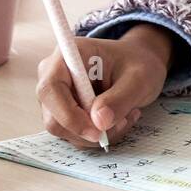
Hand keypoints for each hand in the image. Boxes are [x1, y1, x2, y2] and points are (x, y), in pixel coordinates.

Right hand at [36, 25, 173, 147]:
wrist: (138, 63)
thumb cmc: (137, 63)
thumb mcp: (139, 78)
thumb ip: (120, 98)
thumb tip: (99, 122)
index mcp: (68, 55)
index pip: (51, 89)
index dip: (68, 115)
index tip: (97, 130)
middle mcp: (54, 76)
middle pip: (54, 117)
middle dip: (88, 129)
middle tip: (121, 122)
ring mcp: (57, 97)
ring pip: (65, 131)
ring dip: (97, 133)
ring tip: (125, 116)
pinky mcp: (64, 113)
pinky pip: (75, 134)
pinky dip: (98, 134)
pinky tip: (119, 119)